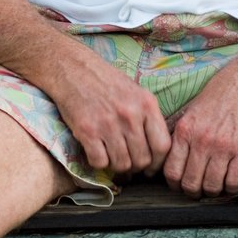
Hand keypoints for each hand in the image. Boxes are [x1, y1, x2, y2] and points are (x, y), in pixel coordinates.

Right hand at [47, 59, 170, 177]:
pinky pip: (100, 162)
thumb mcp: (137, 92)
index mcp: (147, 104)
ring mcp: (108, 124)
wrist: (74, 70)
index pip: (162, 146)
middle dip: (136, 166)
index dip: (157, 162)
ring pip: (122, 164)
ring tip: (112, 157)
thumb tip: (156, 151)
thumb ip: (148, 118)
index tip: (150, 167)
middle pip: (142, 159)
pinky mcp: (87, 131)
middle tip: (128, 162)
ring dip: (117, 165)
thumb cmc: (107, 82)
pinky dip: (99, 163)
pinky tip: (97, 152)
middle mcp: (130, 115)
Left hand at [164, 57, 237, 198]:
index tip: (181, 184)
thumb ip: (183, 133)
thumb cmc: (223, 91)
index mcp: (185, 129)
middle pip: (190, 183)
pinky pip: (234, 182)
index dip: (174, 184)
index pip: (171, 171)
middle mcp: (201, 140)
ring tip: (216, 186)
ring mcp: (223, 146)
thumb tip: (174, 157)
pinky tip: (232, 181)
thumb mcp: (193, 109)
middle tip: (198, 189)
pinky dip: (232, 188)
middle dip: (193, 192)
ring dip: (213, 191)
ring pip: (212, 187)